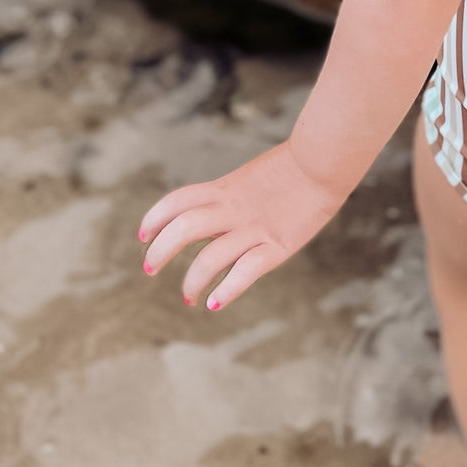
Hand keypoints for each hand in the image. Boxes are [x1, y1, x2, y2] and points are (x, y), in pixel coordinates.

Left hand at [136, 140, 344, 312]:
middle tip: (150, 267)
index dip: (154, 218)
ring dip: (191, 281)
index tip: (143, 234)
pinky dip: (227, 290)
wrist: (323, 163)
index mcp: (225, 189)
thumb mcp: (249, 178)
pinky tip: (215, 303)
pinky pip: (245, 272)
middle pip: (184, 229)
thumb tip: (210, 219)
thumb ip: (229, 198)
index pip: (177, 201)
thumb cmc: (291, 168)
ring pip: (210, 258)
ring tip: (188, 296)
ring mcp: (255, 229)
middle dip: (160, 250)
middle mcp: (233, 209)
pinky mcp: (277, 246)